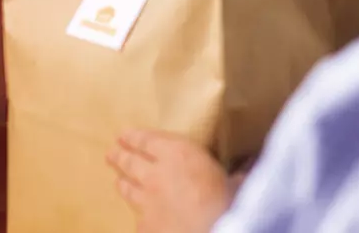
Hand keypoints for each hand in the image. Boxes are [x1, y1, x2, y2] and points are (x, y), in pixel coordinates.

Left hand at [108, 130, 230, 232]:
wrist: (210, 232)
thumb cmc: (227, 204)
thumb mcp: (234, 183)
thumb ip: (234, 176)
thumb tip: (245, 174)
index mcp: (178, 154)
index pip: (146, 140)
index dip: (133, 138)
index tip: (123, 135)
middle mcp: (156, 173)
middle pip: (130, 161)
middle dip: (119, 156)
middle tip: (112, 153)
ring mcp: (146, 201)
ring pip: (127, 188)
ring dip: (122, 182)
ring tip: (118, 179)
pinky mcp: (144, 225)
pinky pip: (137, 218)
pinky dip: (138, 216)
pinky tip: (138, 217)